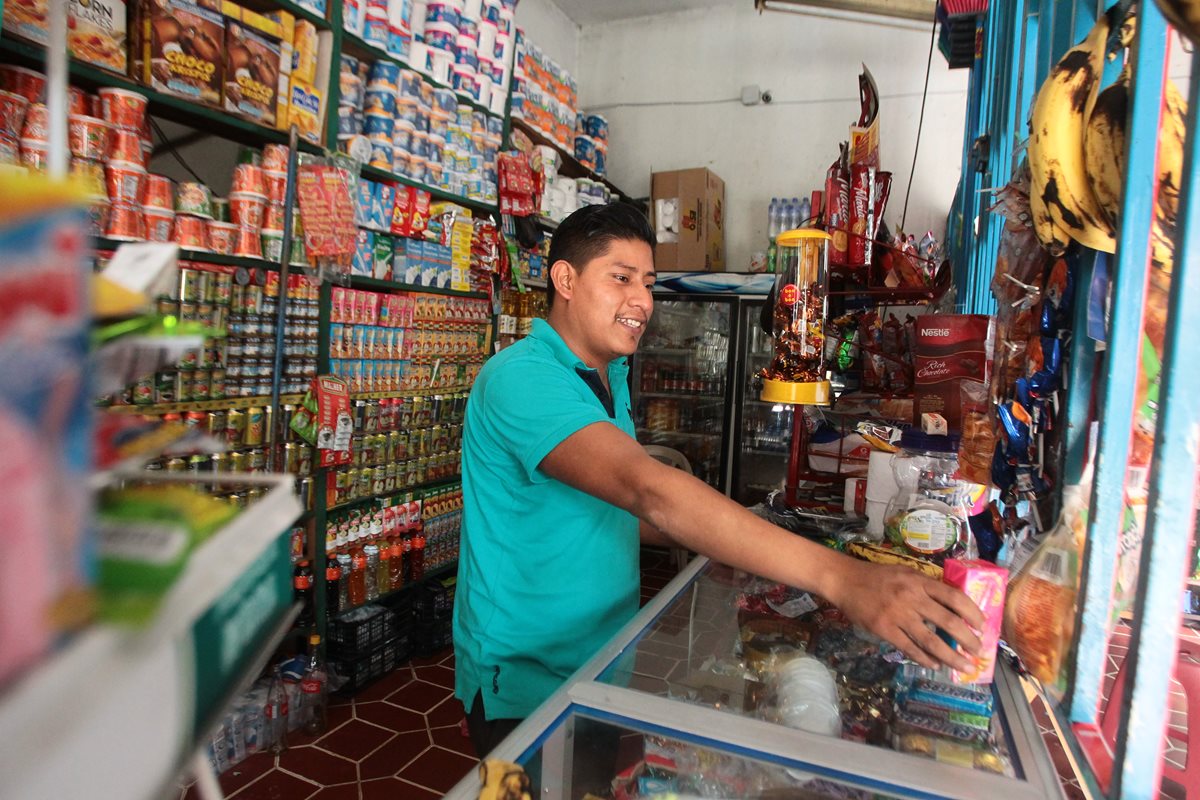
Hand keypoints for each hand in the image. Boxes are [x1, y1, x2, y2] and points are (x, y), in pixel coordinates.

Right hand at [828, 559, 986, 670]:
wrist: (845, 581)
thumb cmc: (877, 577)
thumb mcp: (906, 573)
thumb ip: (926, 587)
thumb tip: (951, 606)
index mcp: (919, 582)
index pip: (954, 597)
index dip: (972, 612)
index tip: (982, 625)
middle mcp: (911, 598)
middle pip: (948, 622)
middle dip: (968, 639)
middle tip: (978, 651)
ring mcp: (897, 615)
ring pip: (931, 640)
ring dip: (951, 657)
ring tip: (964, 666)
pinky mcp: (884, 630)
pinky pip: (909, 648)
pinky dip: (925, 659)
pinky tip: (935, 665)